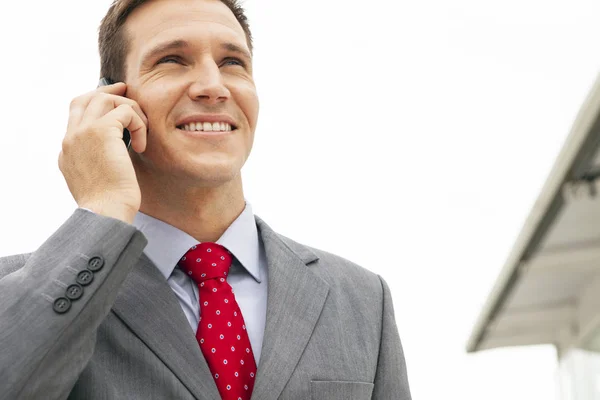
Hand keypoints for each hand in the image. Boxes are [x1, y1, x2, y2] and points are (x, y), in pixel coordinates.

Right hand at [58, 82, 147, 223]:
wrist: (105, 212)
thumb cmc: (108, 204)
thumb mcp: (95, 180)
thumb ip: (96, 161)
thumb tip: (113, 151)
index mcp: (68, 149)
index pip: (76, 113)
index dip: (95, 104)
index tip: (116, 103)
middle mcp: (71, 137)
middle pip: (86, 98)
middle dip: (109, 92)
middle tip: (127, 93)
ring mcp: (83, 132)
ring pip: (105, 99)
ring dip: (130, 110)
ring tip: (142, 130)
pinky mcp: (101, 131)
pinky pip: (125, 111)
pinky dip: (138, 124)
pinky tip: (140, 145)